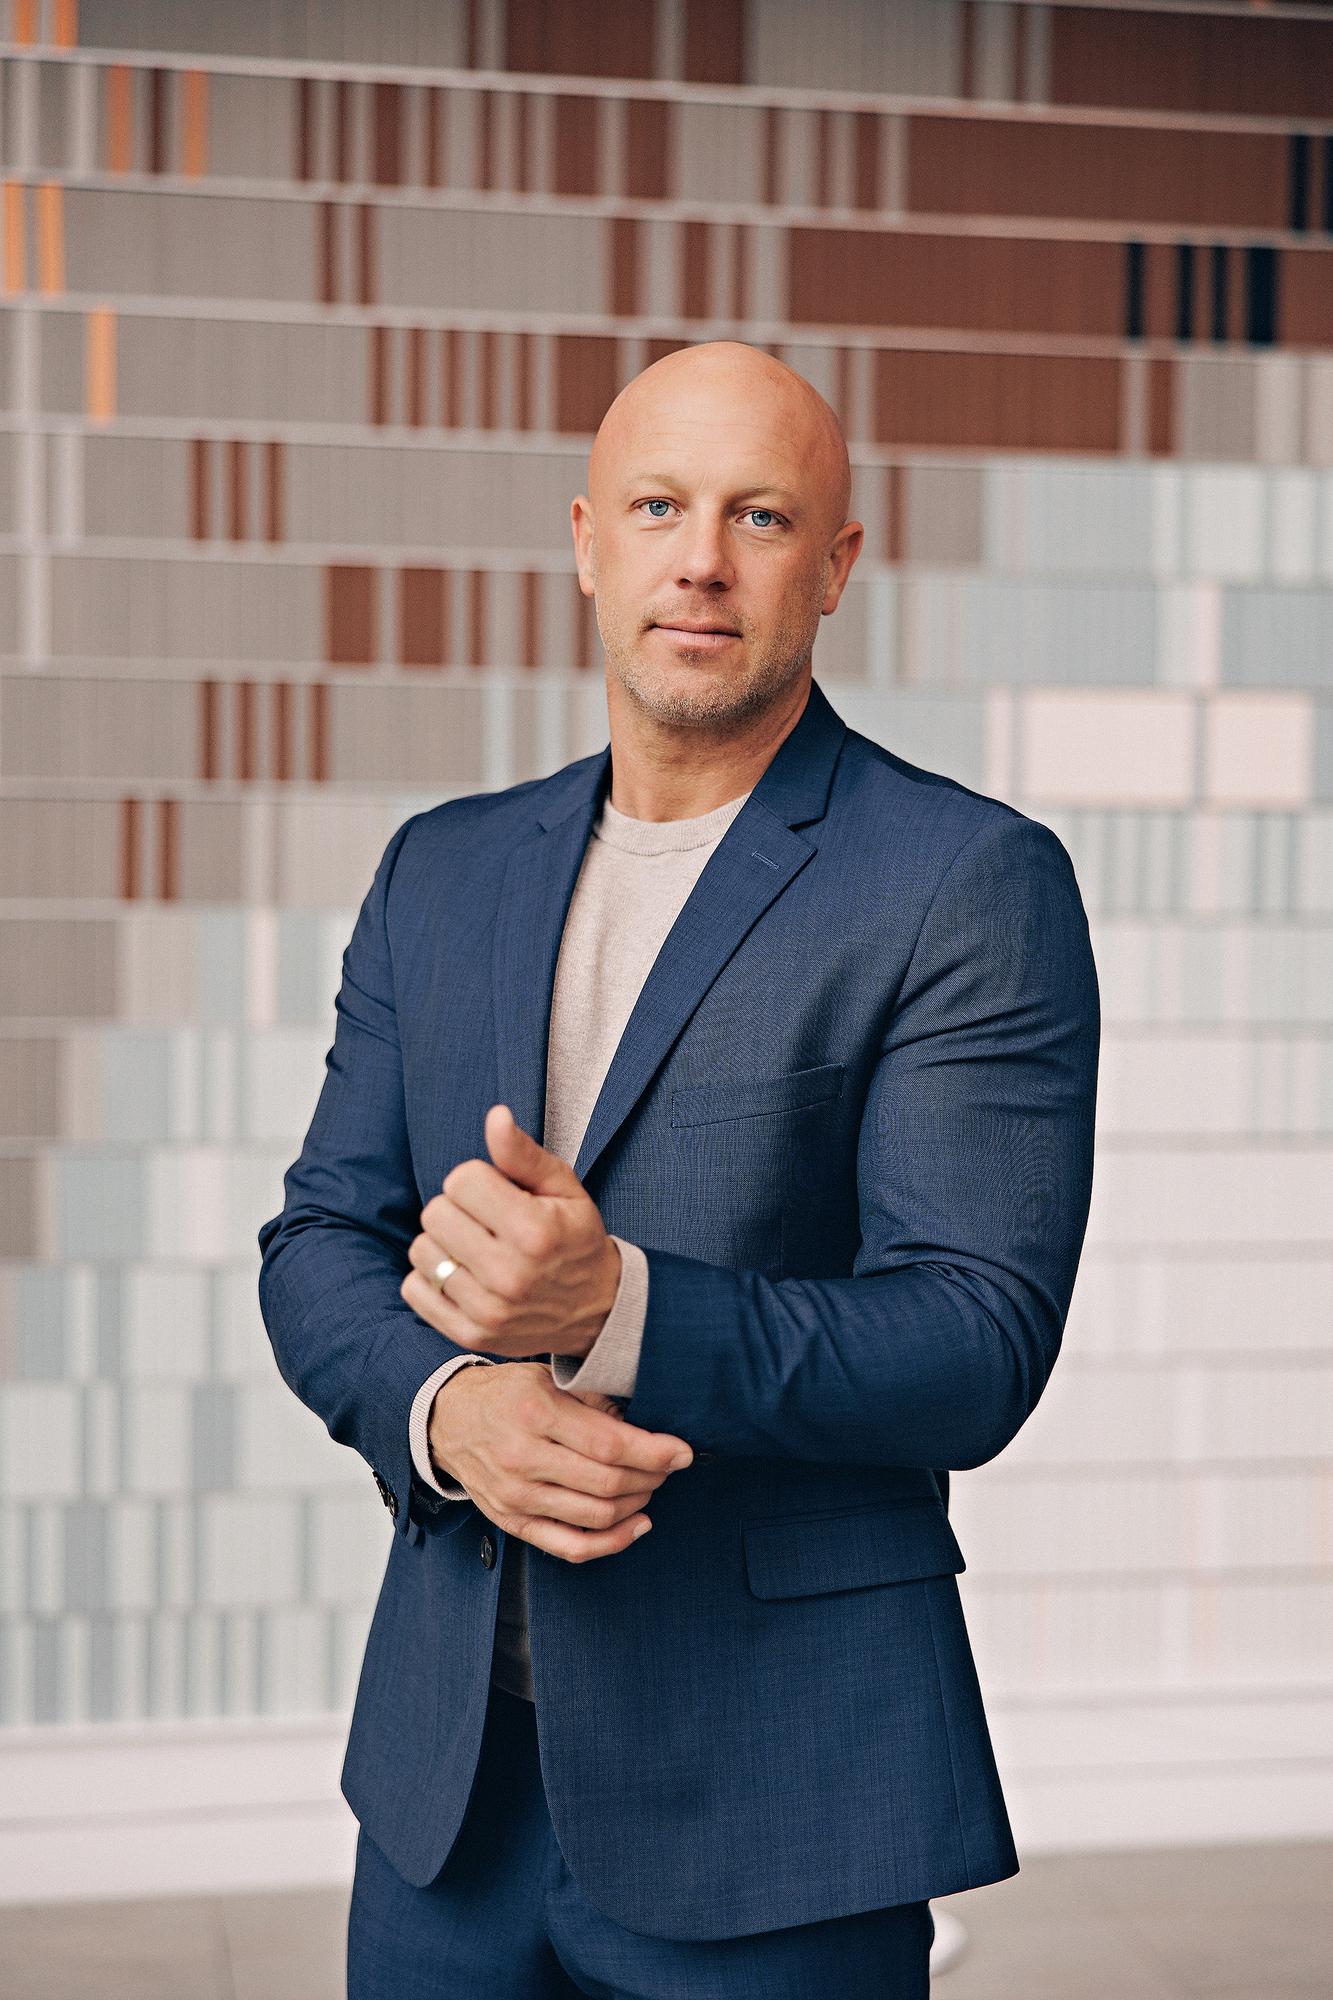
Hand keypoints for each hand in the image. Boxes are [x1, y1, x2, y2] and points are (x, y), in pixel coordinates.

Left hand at [401, 1105, 620, 1360]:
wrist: (598, 1309)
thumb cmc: (575, 1238)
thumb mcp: (564, 1189)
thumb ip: (524, 1154)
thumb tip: (495, 1116)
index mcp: (535, 1232)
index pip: (461, 1180)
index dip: (476, 1179)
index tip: (497, 1193)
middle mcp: (510, 1274)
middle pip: (436, 1213)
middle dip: (457, 1208)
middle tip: (485, 1221)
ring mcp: (489, 1310)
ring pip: (422, 1251)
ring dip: (442, 1242)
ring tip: (473, 1247)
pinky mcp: (471, 1333)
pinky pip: (415, 1289)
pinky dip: (429, 1278)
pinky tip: (461, 1273)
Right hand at [428, 1363, 693, 1562]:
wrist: (448, 1420)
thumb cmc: (506, 1394)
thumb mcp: (547, 1378)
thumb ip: (594, 1399)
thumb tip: (648, 1420)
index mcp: (535, 1414)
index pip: (608, 1445)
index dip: (654, 1452)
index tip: (682, 1451)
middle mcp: (523, 1459)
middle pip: (607, 1483)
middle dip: (652, 1477)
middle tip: (669, 1465)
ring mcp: (516, 1497)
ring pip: (596, 1516)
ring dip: (637, 1503)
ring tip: (651, 1485)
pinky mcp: (513, 1523)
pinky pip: (572, 1547)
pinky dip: (613, 1542)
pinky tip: (638, 1524)